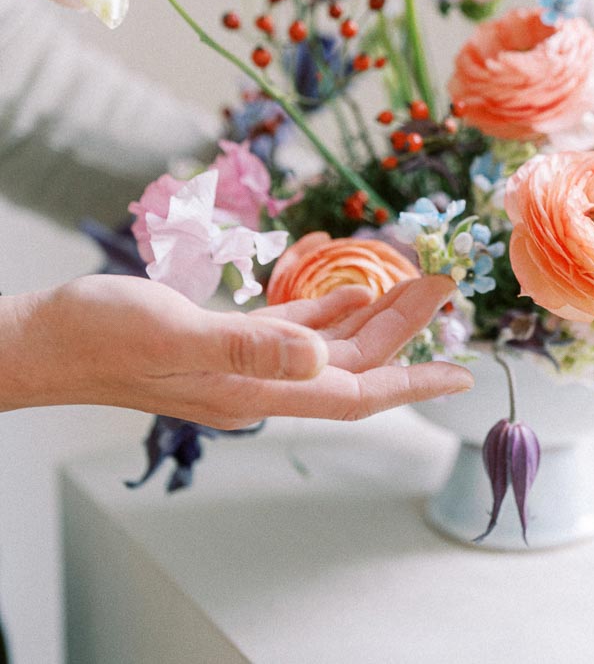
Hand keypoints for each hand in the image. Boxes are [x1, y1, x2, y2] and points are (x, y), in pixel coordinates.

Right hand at [0, 273, 472, 426]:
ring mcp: (241, 363)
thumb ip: (248, 347)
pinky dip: (325, 309)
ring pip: (327, 344)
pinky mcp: (223, 341)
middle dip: (404, 330)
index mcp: (253, 390)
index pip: (352, 394)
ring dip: (372, 316)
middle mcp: (257, 383)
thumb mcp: (174, 334)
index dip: (410, 383)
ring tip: (415, 283)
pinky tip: (348, 288)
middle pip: (350, 363)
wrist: (47, 339)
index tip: (461, 375)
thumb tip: (319, 360)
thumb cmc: (100, 336)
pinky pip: (292, 329)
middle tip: (447, 288)